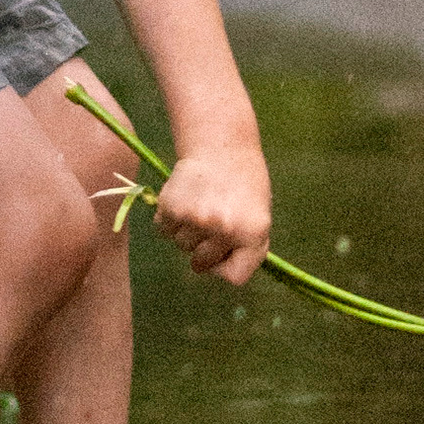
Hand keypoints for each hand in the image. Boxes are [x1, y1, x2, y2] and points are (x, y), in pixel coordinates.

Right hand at [153, 140, 271, 286]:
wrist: (222, 146)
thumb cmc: (244, 184)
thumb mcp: (259, 217)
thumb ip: (247, 249)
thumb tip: (225, 274)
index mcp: (253, 233)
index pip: (235, 278)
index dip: (227, 266)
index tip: (225, 251)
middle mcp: (224, 229)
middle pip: (202, 265)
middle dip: (203, 250)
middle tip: (210, 224)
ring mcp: (196, 219)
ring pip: (181, 246)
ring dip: (186, 232)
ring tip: (199, 204)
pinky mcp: (171, 207)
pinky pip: (163, 230)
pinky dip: (169, 219)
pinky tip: (183, 199)